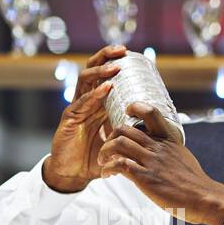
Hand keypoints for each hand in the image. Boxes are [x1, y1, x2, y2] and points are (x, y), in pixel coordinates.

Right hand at [41, 44, 126, 193]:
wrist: (74, 174)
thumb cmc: (95, 156)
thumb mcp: (117, 139)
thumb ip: (130, 128)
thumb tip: (153, 122)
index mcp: (98, 103)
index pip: (105, 74)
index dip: (115, 62)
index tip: (133, 55)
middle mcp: (87, 100)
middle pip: (93, 69)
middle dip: (106, 56)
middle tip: (122, 50)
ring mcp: (77, 107)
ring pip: (85, 79)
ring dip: (100, 71)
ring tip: (115, 67)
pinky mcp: (69, 118)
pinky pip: (81, 101)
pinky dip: (94, 93)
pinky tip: (106, 88)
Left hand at [97, 103, 223, 224]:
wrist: (204, 198)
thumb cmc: (195, 183)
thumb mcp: (183, 157)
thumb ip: (169, 151)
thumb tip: (161, 151)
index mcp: (168, 140)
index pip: (151, 113)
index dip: (135, 107)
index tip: (126, 113)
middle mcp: (158, 147)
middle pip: (125, 129)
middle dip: (110, 137)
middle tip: (107, 148)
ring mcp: (151, 162)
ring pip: (119, 144)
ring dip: (105, 152)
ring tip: (102, 162)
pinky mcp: (146, 178)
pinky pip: (120, 165)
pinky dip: (108, 168)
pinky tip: (107, 175)